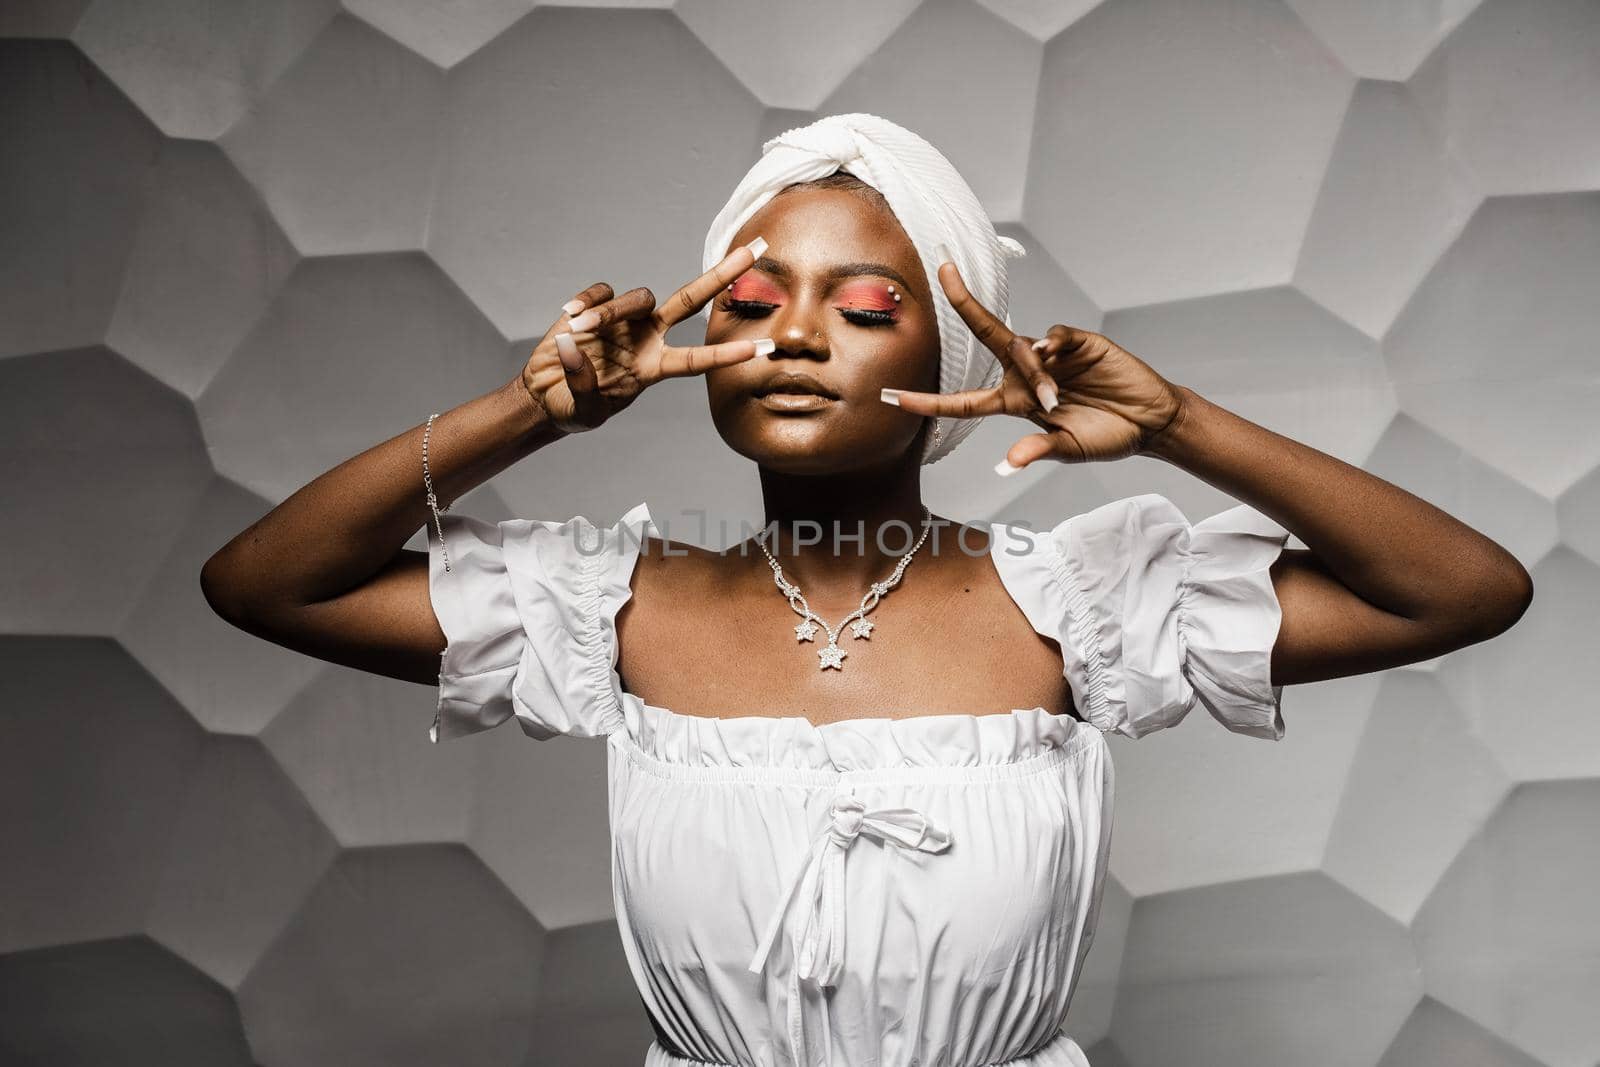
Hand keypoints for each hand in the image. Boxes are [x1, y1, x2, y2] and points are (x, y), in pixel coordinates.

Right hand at [520, 241, 773, 433]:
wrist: (546, 394)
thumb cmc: (572, 408)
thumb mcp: (584, 412)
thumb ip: (585, 387)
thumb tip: (575, 346)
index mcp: (653, 368)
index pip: (696, 360)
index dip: (727, 355)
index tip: (761, 348)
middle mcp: (647, 339)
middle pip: (690, 301)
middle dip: (721, 276)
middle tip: (753, 252)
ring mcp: (625, 320)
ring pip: (638, 298)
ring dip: (610, 312)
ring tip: (580, 328)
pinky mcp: (598, 307)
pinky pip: (602, 292)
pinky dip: (586, 302)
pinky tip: (568, 318)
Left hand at [881, 257, 1187, 471]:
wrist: (1151, 421)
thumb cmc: (1107, 436)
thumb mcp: (1069, 450)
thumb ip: (1038, 451)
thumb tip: (1007, 464)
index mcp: (1015, 402)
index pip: (962, 401)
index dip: (927, 401)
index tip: (890, 397)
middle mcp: (1027, 373)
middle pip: (986, 335)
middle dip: (963, 302)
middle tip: (942, 268)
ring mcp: (1053, 355)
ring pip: (1022, 345)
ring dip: (1033, 369)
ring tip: (1057, 401)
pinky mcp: (1079, 342)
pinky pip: (1055, 336)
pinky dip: (1051, 345)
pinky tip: (1057, 356)